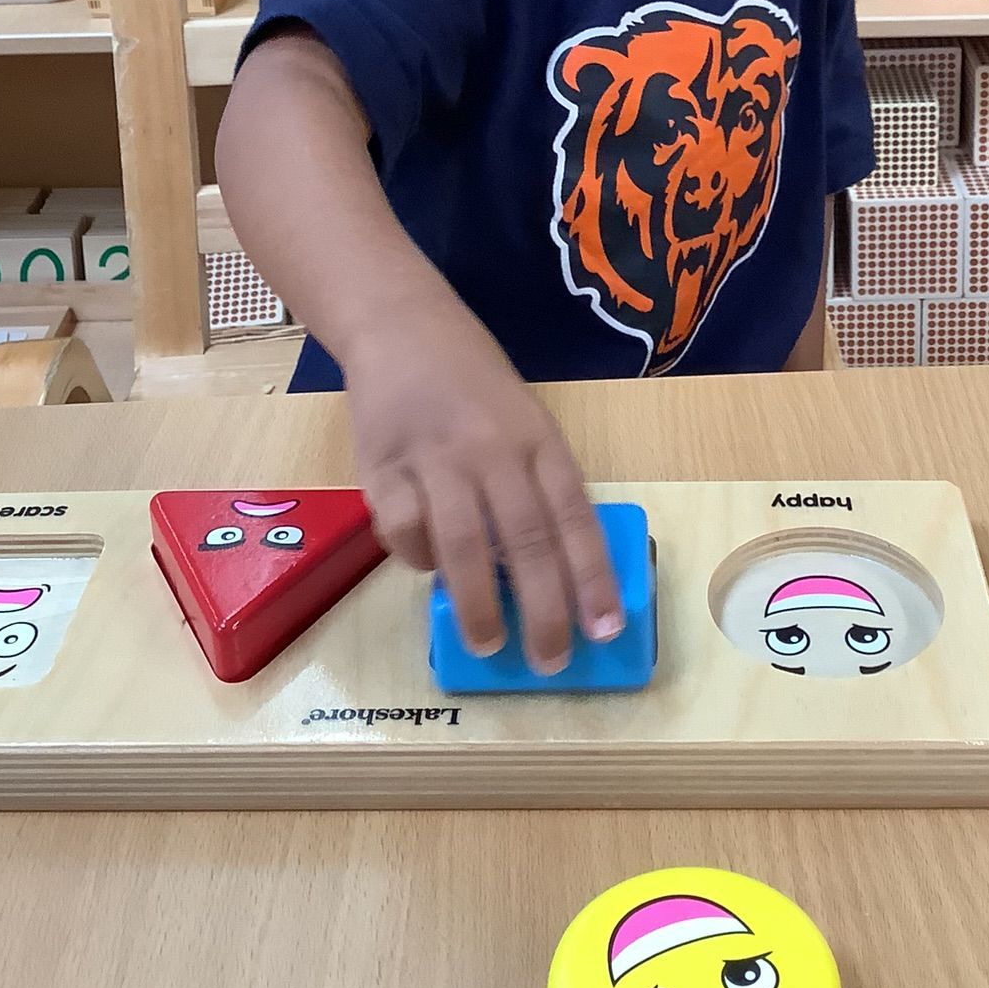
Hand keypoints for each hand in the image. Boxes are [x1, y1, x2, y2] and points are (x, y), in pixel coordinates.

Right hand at [344, 296, 623, 674]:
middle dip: (543, 609)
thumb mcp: (523, 421)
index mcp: (538, 439)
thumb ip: (534, 486)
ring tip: (488, 644)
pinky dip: (417, 558)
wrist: (402, 327)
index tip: (606, 628)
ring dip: (478, 604)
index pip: (574, 516)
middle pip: (526, 539)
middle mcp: (492, 449)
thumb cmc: (473, 383)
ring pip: (463, 543)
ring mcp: (436, 458)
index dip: (593, 576)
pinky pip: (403, 529)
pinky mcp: (382, 466)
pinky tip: (427, 567)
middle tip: (550, 661)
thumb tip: (547, 576)